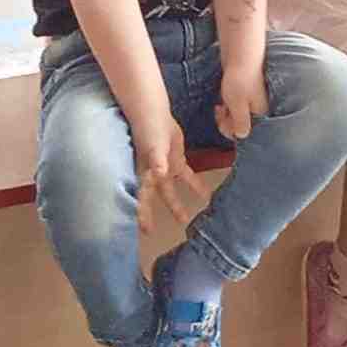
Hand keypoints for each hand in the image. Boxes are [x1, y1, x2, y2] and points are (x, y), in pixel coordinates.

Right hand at [134, 109, 207, 232]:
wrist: (154, 113)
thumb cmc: (149, 130)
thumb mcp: (153, 146)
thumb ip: (157, 160)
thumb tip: (159, 174)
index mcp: (144, 174)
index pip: (141, 198)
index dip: (142, 214)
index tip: (145, 231)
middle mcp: (152, 175)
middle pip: (153, 200)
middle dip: (155, 216)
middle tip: (159, 233)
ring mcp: (165, 168)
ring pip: (170, 192)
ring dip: (178, 205)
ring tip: (186, 220)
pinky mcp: (175, 160)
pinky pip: (186, 176)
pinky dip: (195, 185)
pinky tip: (205, 194)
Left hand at [215, 64, 268, 140]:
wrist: (241, 56)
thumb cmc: (240, 80)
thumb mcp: (238, 105)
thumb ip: (240, 123)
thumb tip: (241, 136)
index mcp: (260, 115)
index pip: (243, 133)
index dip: (229, 130)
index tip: (221, 120)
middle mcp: (258, 111)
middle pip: (239, 126)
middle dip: (226, 122)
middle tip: (219, 110)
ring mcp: (252, 103)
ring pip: (235, 118)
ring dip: (225, 115)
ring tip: (220, 104)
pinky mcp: (246, 96)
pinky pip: (235, 109)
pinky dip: (228, 107)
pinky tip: (222, 101)